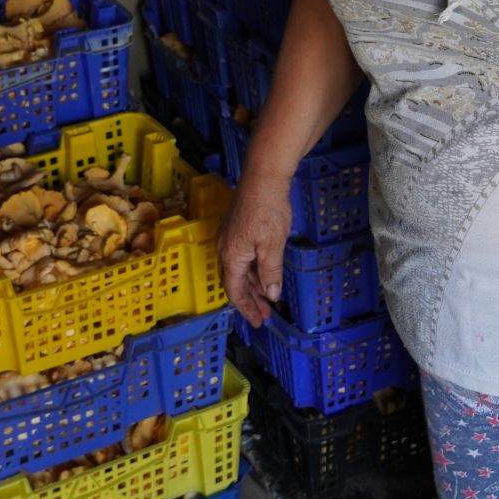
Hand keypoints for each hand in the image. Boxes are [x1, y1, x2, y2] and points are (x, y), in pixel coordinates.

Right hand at [216, 171, 292, 327]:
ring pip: (241, 269)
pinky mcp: (239, 227)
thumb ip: (271, 271)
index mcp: (232, 256)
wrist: (264, 177)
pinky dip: (254, 270)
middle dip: (251, 300)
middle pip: (236, 282)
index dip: (247, 308)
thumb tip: (271, 295)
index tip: (258, 321)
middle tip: (265, 315)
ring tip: (267, 298)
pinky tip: (266, 273)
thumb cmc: (267, 210)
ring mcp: (231, 237)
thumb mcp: (272, 245)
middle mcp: (226, 248)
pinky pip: (244, 257)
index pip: (235, 290)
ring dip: (254, 286)